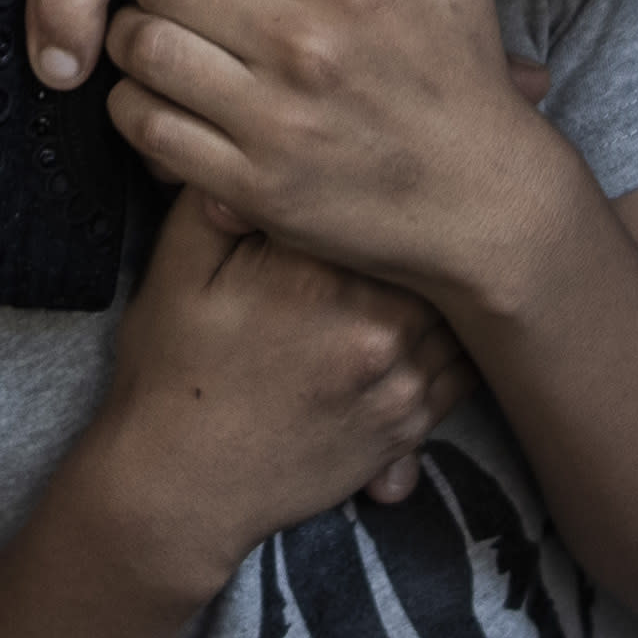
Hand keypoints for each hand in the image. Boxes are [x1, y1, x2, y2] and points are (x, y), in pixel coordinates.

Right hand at [73, 184, 474, 600]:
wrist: (180, 485)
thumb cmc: (173, 372)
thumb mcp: (177, 271)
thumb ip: (218, 202)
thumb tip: (254, 151)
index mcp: (317, 274)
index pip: (386, 203)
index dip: (395, 178)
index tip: (394, 159)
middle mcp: (374, 326)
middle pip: (439, 253)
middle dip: (434, 229)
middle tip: (444, 198)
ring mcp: (398, 382)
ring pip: (463, 312)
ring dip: (458, 285)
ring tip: (461, 255)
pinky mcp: (407, 428)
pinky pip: (464, 373)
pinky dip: (464, 343)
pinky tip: (450, 321)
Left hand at [103, 0, 579, 314]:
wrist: (485, 205)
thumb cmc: (461, 73)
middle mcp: (307, 44)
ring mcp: (274, 120)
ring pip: (143, 47)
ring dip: (134, 30)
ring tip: (158, 25)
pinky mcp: (251, 186)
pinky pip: (146, 128)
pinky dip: (135, 103)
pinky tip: (163, 91)